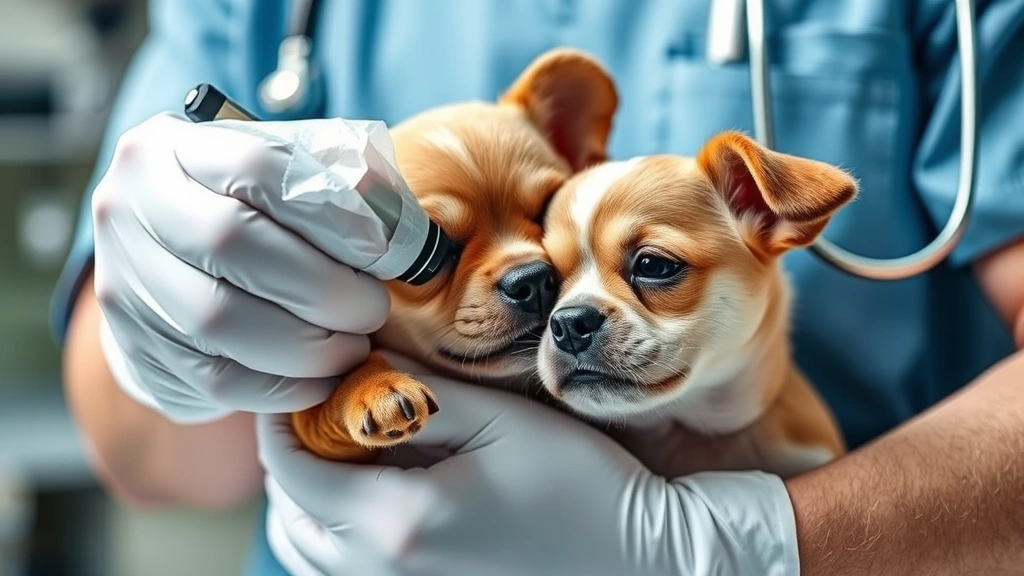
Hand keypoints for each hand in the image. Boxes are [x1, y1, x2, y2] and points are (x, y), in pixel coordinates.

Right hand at [92, 112, 390, 422]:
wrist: (172, 268)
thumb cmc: (253, 215)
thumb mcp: (291, 177)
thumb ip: (345, 186)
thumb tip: (404, 235)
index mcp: (170, 148)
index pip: (255, 166)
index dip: (331, 212)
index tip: (381, 248)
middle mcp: (129, 210)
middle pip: (231, 243)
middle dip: (323, 287)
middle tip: (372, 308)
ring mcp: (125, 284)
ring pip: (220, 322)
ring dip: (310, 345)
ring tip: (353, 345)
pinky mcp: (139, 353)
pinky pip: (219, 379)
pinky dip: (287, 385)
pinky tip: (323, 375)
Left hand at [256, 369, 800, 575]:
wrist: (641, 563)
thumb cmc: (582, 488)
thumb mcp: (501, 420)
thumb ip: (415, 393)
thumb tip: (354, 366)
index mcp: (396, 524)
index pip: (291, 466)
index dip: (286, 414)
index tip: (308, 375)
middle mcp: (382, 575)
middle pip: (290, 513)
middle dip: (296, 455)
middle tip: (330, 407)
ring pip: (308, 553)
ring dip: (312, 498)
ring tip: (352, 452)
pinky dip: (339, 537)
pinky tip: (380, 499)